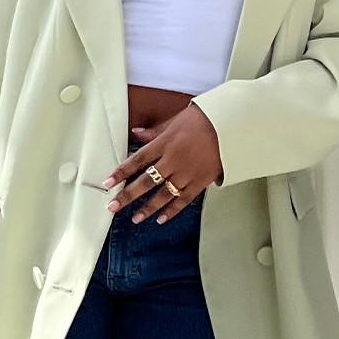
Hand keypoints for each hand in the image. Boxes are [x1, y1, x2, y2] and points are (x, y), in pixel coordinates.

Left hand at [101, 103, 223, 221]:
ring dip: (147, 208)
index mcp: (164, 144)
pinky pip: (183, 200)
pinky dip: (171, 211)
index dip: (121, 172)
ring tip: (135, 219)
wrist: (231, 127)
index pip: (137, 160)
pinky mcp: (200, 182)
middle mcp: (172, 161)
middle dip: (127, 196)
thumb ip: (154, 131)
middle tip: (112, 207)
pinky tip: (160, 219)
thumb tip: (135, 132)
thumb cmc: (203, 120)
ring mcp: (186, 174)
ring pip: (162, 195)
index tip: (107, 182)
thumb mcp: (175, 121)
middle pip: (145, 182)